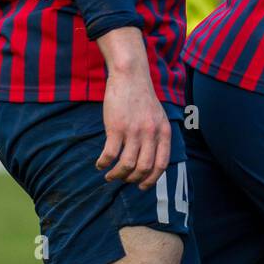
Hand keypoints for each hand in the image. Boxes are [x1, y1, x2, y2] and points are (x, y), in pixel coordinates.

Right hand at [96, 31, 170, 189]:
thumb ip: (157, 136)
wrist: (131, 77)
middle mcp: (151, 133)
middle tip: (122, 179)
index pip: (162, 164)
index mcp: (163, 132)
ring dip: (117, 175)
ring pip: (127, 165)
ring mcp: (134, 131)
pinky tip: (100, 164)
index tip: (141, 186)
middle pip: (144, 168)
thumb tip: (151, 161)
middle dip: (132, 180)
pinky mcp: (116, 127)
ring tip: (109, 175)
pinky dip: (103, 163)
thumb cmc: (142, 99)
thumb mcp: (158, 117)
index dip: (151, 179)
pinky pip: (110, 154)